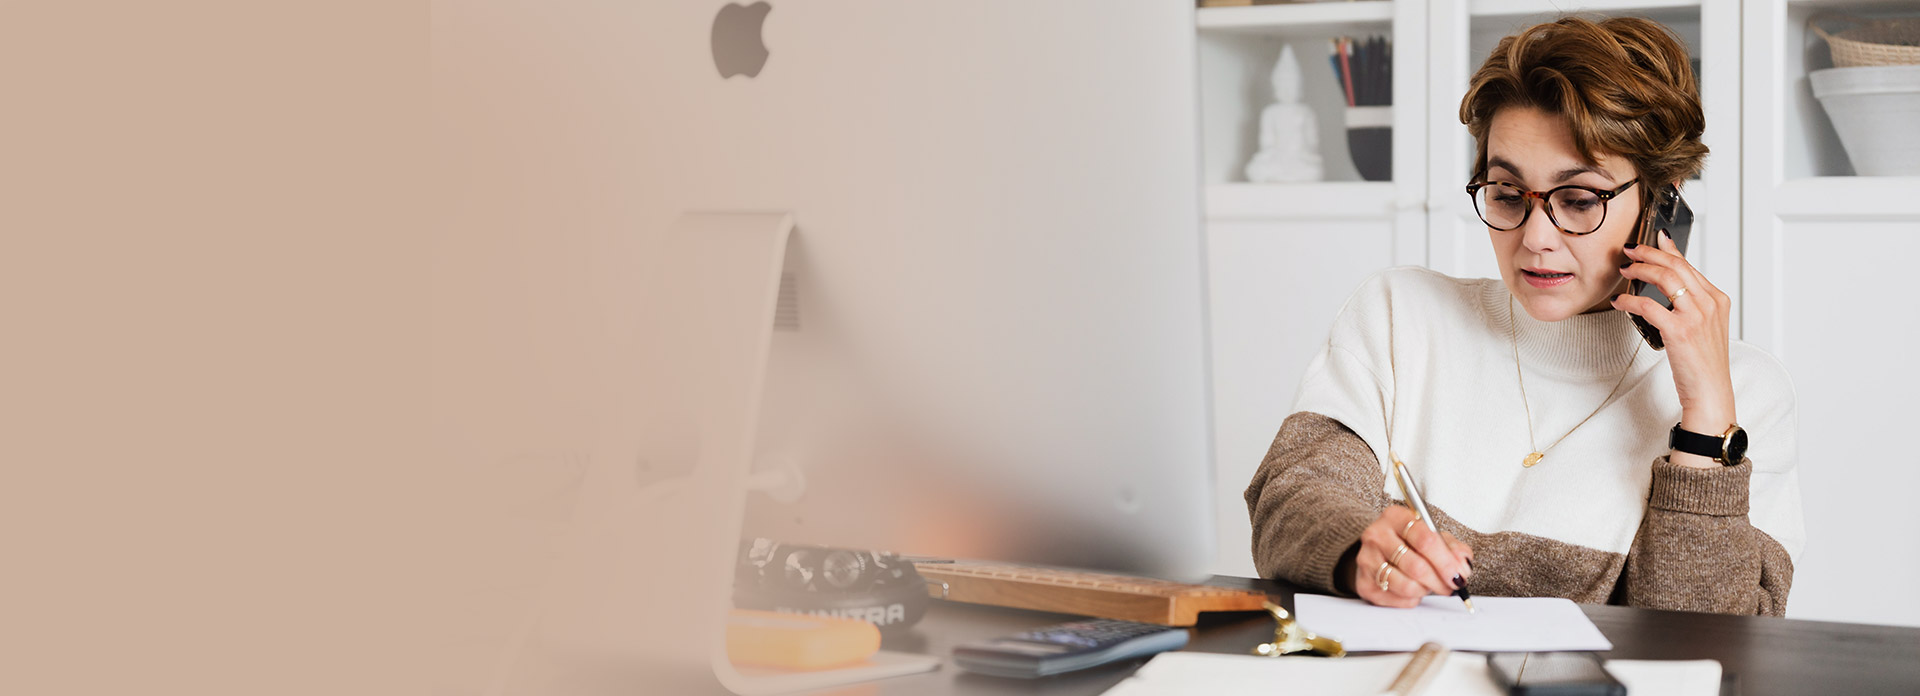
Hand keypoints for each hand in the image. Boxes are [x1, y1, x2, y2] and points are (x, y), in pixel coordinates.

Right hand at [1352, 505, 1472, 607]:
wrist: (1380, 551)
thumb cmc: (1410, 543)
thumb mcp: (1434, 536)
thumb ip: (1453, 548)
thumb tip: (1462, 564)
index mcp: (1395, 517)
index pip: (1425, 539)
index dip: (1446, 562)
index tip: (1458, 575)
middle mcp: (1376, 535)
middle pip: (1416, 566)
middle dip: (1439, 581)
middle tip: (1450, 586)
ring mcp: (1366, 559)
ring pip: (1406, 585)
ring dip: (1425, 590)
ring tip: (1428, 585)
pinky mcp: (1363, 582)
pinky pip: (1396, 598)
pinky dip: (1411, 598)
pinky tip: (1412, 589)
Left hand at [1612, 230, 1737, 466]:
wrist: (1710, 392)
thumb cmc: (1704, 363)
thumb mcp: (1704, 327)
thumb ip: (1691, 304)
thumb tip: (1668, 286)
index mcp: (1718, 299)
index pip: (1689, 265)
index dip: (1668, 250)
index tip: (1654, 239)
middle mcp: (1710, 303)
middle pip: (1676, 266)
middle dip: (1649, 253)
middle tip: (1629, 250)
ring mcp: (1696, 316)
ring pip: (1665, 279)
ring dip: (1640, 270)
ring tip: (1624, 270)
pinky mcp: (1680, 331)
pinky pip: (1648, 306)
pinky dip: (1630, 300)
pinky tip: (1620, 302)